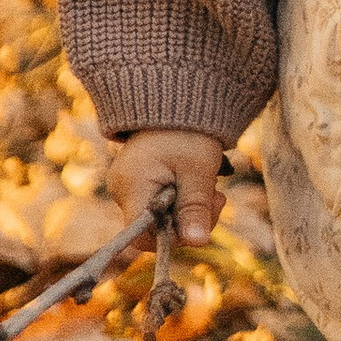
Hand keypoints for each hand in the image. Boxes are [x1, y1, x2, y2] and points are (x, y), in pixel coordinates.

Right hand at [108, 128, 223, 247]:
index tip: (201, 222)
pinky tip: (198, 183)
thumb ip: (195, 207)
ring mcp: (129, 186)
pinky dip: (183, 198)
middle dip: (189, 219)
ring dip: (190, 207)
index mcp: (131, 188)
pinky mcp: (140, 182)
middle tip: (218, 198)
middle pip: (154, 229)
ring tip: (212, 185)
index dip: (172, 238)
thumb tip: (197, 242)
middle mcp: (122, 191)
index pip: (142, 237)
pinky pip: (160, 204)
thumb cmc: (189, 130)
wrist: (180, 98)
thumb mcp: (198, 170)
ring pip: (160, 217)